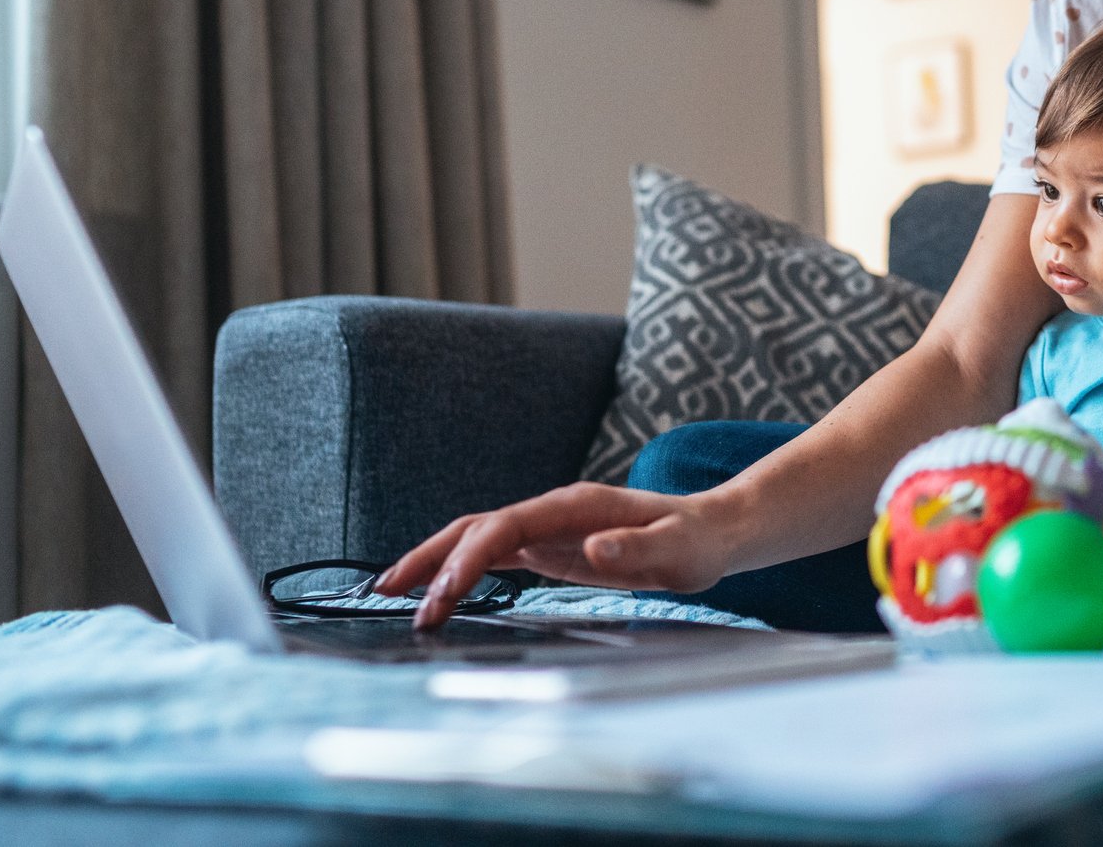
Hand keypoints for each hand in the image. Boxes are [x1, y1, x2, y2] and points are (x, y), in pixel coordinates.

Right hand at [373, 483, 738, 628]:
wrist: (712, 530)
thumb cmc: (696, 542)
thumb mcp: (677, 551)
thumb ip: (635, 550)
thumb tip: (589, 550)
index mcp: (574, 507)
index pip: (505, 528)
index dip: (469, 559)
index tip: (442, 595)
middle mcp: (552, 513)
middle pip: (476, 527)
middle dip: (430, 557)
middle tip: (389, 594)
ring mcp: (548, 529)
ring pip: (477, 539)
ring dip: (435, 562)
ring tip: (392, 592)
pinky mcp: (549, 548)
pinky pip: (494, 555)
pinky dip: (460, 570)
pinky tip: (438, 591)